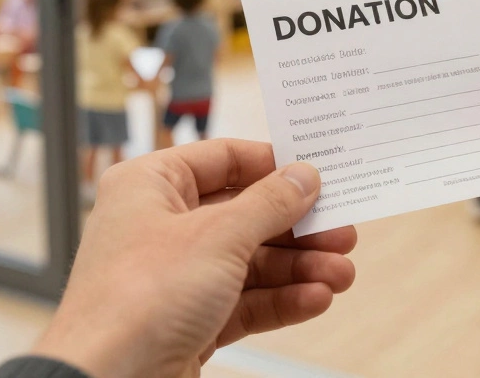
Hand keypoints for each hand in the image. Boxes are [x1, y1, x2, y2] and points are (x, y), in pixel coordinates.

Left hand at [32, 140, 356, 377]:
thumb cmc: (137, 300)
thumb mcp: (217, 238)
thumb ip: (269, 204)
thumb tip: (302, 177)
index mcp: (150, 186)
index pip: (222, 158)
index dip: (272, 165)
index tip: (317, 172)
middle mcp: (160, 226)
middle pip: (245, 214)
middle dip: (298, 227)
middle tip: (342, 230)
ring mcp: (175, 276)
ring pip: (251, 261)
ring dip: (299, 267)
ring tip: (341, 273)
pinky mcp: (189, 320)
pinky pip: (245, 300)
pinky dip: (282, 299)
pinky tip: (316, 298)